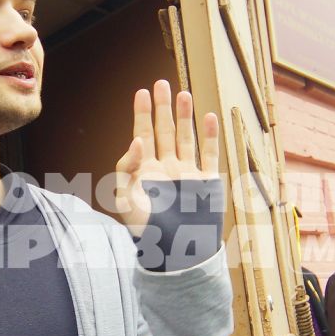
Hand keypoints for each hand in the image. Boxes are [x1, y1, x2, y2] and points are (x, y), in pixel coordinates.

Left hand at [114, 79, 219, 232]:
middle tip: (161, 83)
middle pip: (164, 131)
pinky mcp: (206, 182)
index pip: (142, 135)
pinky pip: (209, 154)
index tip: (141, 92)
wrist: (175, 252)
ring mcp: (187, 173)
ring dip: (185, 116)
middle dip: (163, 107)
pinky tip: (209, 116)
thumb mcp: (125, 199)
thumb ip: (126, 168)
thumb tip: (137, 140)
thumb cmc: (146, 230)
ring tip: (184, 93)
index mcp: (145, 171)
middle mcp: (166, 168)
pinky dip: (210, 136)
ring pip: (186, 138)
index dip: (141, 114)